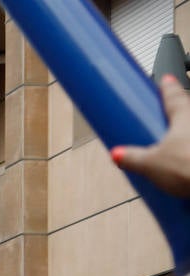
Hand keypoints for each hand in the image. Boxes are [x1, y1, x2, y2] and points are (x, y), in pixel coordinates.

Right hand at [115, 75, 189, 196]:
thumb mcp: (151, 164)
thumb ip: (132, 157)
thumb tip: (118, 154)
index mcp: (184, 114)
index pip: (174, 94)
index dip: (167, 86)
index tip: (166, 80)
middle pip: (186, 112)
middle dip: (176, 115)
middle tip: (163, 121)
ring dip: (184, 140)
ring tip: (173, 152)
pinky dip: (188, 158)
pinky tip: (184, 168)